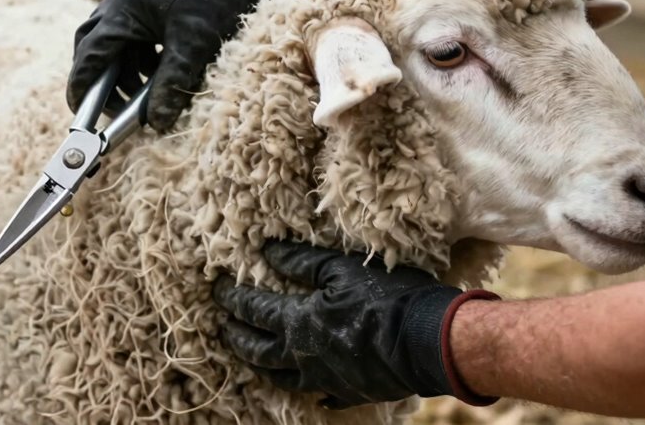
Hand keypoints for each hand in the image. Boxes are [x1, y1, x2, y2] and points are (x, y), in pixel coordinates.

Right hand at [67, 0, 309, 130]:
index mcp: (124, 6)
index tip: (81, 112)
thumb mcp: (194, 46)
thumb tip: (157, 122)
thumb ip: (171, 83)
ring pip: (116, 40)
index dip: (84, 85)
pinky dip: (141, 56)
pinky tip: (159, 72)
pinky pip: (133, 32)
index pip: (91, 53)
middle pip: (95, 45)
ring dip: (125, 70)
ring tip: (143, 96)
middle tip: (115, 110)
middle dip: (102, 79)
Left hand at [212, 240, 498, 408]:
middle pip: (259, 351)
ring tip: (254, 360)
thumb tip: (268, 250)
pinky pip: (323, 395)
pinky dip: (312, 390)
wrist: (426, 342)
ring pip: (283, 378)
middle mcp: (304, 357)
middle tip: (223, 327)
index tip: (217, 289)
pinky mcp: (351, 392)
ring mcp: (326, 379)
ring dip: (264, 367)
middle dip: (238, 337)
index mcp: (299, 323)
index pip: (254, 310)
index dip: (233, 298)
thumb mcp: (342, 268)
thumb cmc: (386, 298)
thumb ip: (302, 261)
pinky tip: (312, 389)